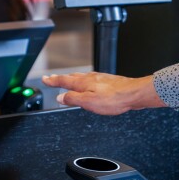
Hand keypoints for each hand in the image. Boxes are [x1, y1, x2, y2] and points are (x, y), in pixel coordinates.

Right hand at [41, 72, 166, 115]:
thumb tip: (61, 97)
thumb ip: (73, 99)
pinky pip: (91, 79)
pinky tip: (88, 83)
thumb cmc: (114, 98)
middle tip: (52, 78)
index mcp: (83, 83)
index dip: (53, 81)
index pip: (64, 81)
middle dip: (60, 78)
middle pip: (71, 77)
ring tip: (66, 79)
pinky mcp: (108, 81)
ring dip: (71, 78)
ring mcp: (99, 79)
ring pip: (81, 77)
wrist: (133, 93)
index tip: (45, 79)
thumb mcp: (88, 102)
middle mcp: (90, 78)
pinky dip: (84, 81)